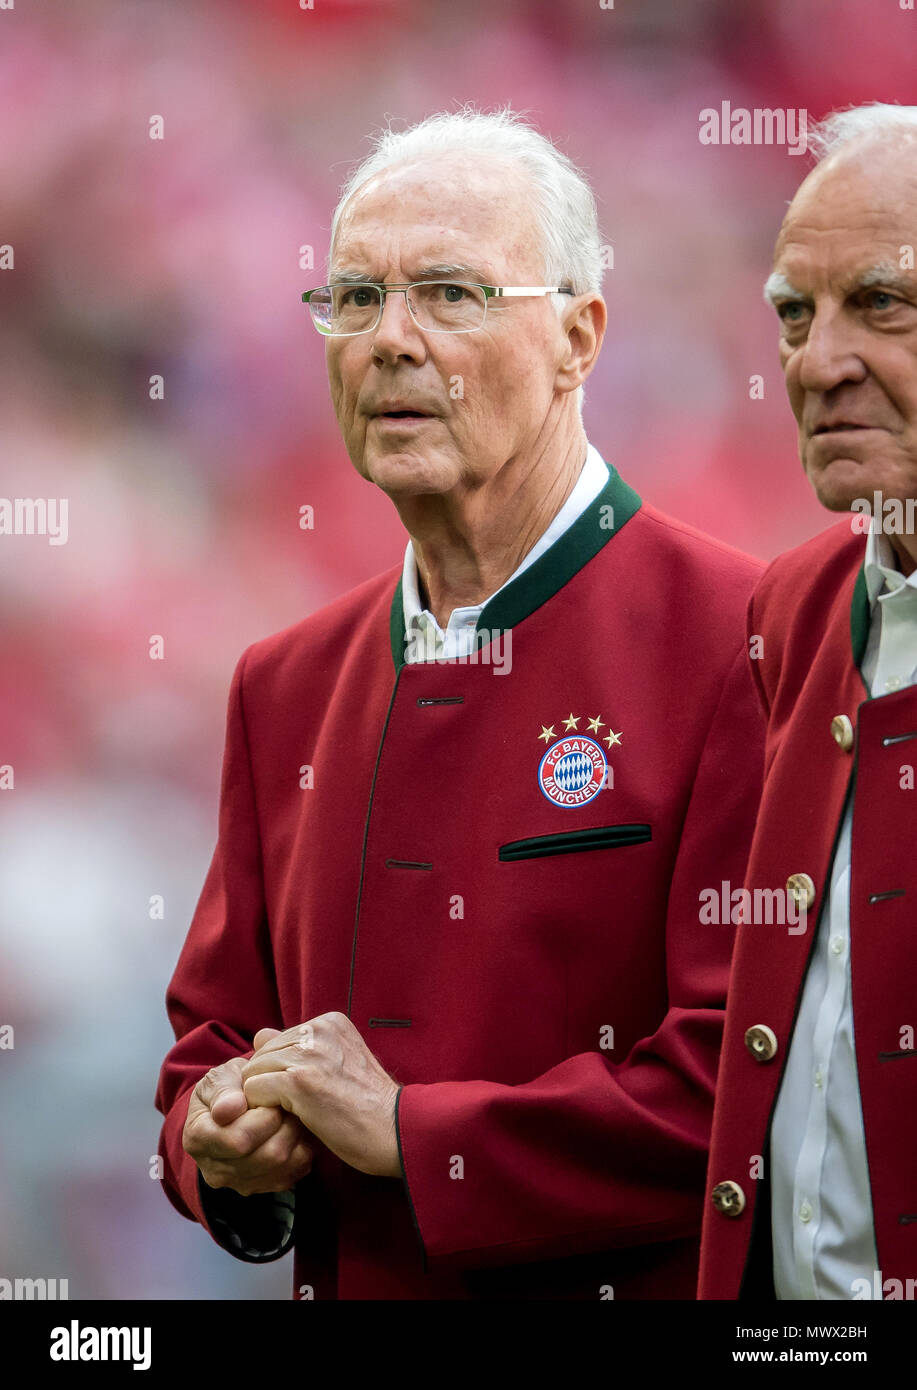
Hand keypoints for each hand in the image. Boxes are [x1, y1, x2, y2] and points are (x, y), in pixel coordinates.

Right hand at [182, 1055, 313, 1195]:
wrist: (235, 1104)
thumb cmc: (228, 1087)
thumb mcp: (221, 1076)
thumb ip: (222, 1090)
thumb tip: (228, 1110)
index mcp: (197, 1139)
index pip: (239, 1140)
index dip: (264, 1116)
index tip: (269, 1096)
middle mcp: (214, 1170)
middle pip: (267, 1156)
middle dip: (283, 1124)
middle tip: (285, 1103)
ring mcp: (238, 1183)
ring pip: (283, 1166)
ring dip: (294, 1136)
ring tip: (288, 1115)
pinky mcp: (262, 1187)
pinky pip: (294, 1173)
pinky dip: (299, 1150)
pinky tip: (291, 1131)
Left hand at [241, 1013, 402, 1178]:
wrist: (395, 1130)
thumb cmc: (368, 1105)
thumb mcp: (337, 1064)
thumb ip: (299, 1047)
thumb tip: (259, 1034)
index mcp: (330, 1022)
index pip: (279, 1039)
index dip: (282, 1070)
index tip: (305, 1092)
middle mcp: (319, 1030)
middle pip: (263, 1053)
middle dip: (269, 1081)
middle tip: (293, 1107)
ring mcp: (308, 1054)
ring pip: (254, 1070)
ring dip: (265, 1097)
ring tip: (292, 1114)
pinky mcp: (298, 1081)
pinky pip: (254, 1089)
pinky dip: (262, 1109)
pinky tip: (288, 1120)